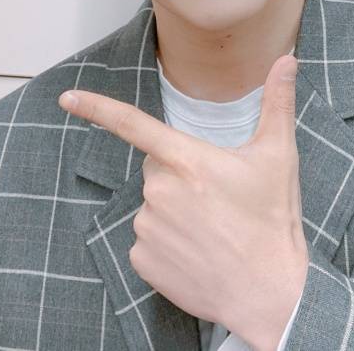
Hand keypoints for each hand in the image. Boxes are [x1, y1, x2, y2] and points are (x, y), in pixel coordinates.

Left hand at [59, 54, 307, 350]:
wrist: (270, 294)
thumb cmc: (273, 221)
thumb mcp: (279, 156)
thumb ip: (277, 102)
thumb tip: (287, 59)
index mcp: (187, 160)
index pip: (133, 124)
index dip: (96, 108)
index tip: (66, 98)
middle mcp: (160, 192)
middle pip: (156, 166)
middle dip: (179, 173)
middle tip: (216, 196)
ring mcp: (148, 228)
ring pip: (152, 203)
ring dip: (174, 209)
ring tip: (211, 228)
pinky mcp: (143, 261)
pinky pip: (147, 238)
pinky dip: (166, 241)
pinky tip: (197, 251)